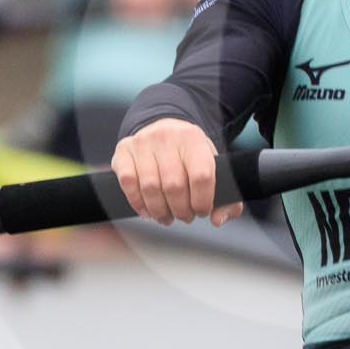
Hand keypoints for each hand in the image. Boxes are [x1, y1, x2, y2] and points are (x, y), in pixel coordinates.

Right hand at [111, 117, 241, 224]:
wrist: (164, 128)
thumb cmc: (190, 154)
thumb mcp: (212, 166)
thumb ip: (225, 197)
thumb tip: (218, 220)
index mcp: (193, 139)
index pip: (201, 175)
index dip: (202, 201)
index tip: (202, 210)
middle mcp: (167, 136)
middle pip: (174, 186)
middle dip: (181, 210)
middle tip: (185, 216)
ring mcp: (142, 142)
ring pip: (150, 187)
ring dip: (159, 211)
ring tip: (167, 217)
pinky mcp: (124, 150)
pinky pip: (127, 182)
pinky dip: (137, 203)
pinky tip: (147, 210)